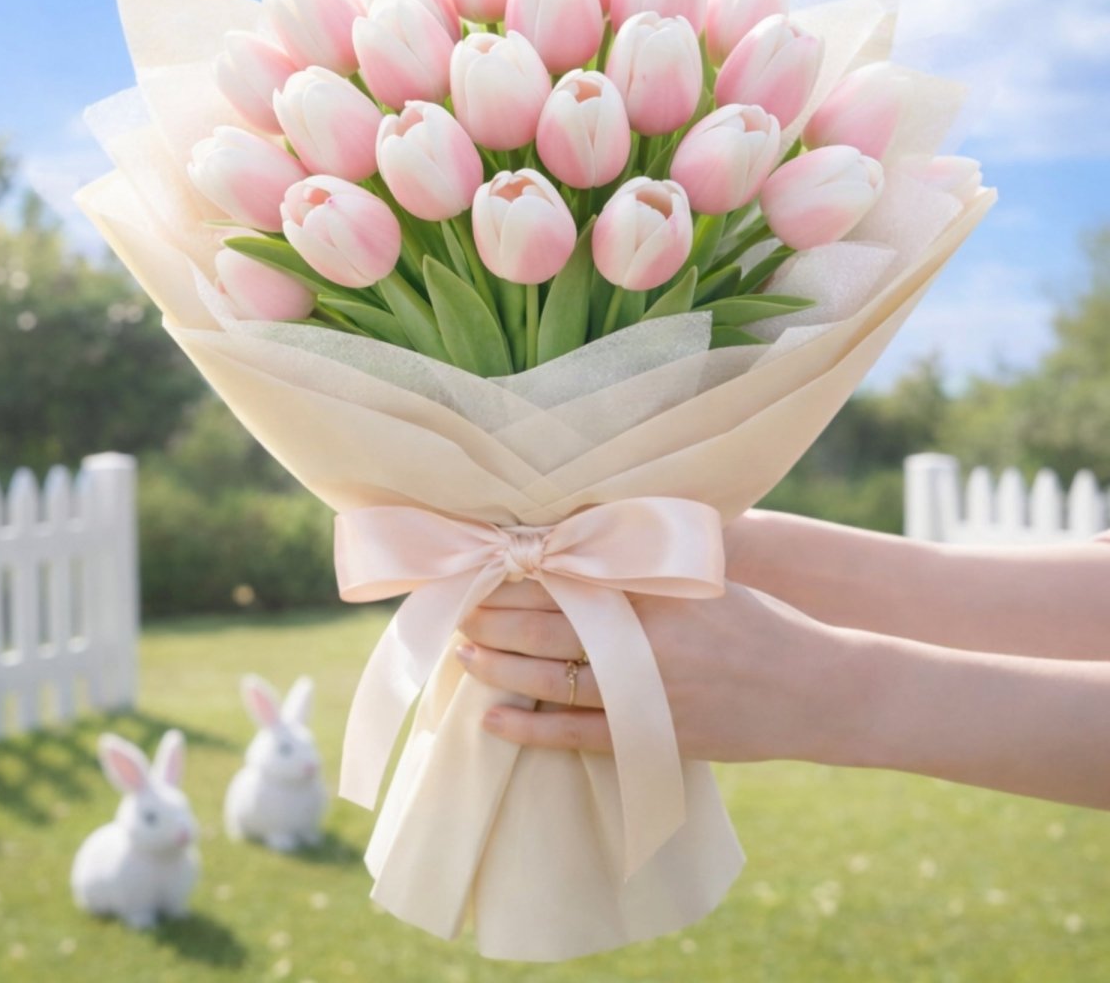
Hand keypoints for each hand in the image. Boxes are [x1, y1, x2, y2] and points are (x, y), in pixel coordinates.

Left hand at [456, 577, 857, 762]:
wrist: (816, 690)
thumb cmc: (760, 622)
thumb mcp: (703, 577)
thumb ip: (643, 563)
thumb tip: (581, 534)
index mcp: (656, 592)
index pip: (568, 576)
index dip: (518, 572)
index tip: (481, 562)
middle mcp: (645, 641)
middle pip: (548, 624)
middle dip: (495, 613)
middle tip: (456, 603)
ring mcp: (647, 694)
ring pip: (552, 677)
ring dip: (500, 664)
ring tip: (461, 650)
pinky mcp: (651, 738)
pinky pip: (576, 735)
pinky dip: (531, 727)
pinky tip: (492, 718)